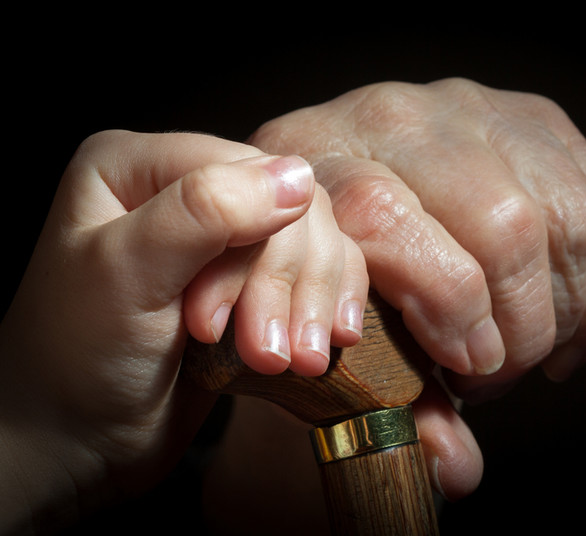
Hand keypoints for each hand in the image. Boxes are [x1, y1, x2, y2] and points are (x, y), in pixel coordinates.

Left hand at [0, 130, 366, 531]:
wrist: (78, 440)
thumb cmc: (77, 360)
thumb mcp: (126, 275)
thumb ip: (205, 212)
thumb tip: (296, 177)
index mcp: (139, 165)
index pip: (244, 172)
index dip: (254, 244)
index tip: (215, 325)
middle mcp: (188, 189)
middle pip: (289, 208)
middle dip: (286, 286)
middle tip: (269, 355)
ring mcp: (225, 236)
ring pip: (316, 240)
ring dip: (312, 303)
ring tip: (295, 362)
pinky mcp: (254, 279)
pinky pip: (320, 271)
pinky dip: (328, 305)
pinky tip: (327, 342)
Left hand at [250, 78, 585, 397]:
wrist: (344, 198)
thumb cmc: (328, 274)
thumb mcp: (322, 326)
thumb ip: (385, 400)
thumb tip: (455, 466)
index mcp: (317, 158)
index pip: (385, 214)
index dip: (443, 303)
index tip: (467, 368)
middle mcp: (396, 115)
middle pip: (501, 219)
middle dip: (520, 324)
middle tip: (496, 375)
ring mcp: (474, 110)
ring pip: (565, 216)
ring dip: (566, 312)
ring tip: (533, 353)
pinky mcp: (537, 121)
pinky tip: (577, 328)